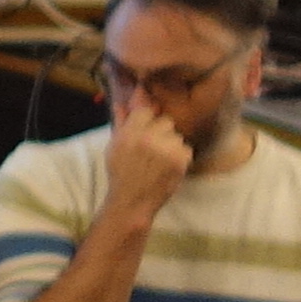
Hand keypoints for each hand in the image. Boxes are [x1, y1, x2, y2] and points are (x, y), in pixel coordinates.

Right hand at [99, 96, 195, 223]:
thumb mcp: (115, 146)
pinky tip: (168, 166)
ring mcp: (167, 149)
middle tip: (153, 147)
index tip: (147, 125)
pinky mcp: (181, 160)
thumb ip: (121, 121)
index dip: (148, 117)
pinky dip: (179, 156)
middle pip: (166, 121)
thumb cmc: (121, 172)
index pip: (146, 108)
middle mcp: (149, 138)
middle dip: (161, 131)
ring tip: (159, 159)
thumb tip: (122, 100)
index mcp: (130, 133)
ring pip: (176, 135)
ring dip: (170, 144)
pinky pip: (185, 148)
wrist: (132, 201)